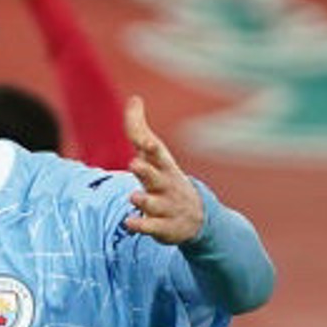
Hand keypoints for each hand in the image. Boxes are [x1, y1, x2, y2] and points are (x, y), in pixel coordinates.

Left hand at [120, 96, 205, 243]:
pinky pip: (152, 227)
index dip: (150, 148)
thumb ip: (140, 130)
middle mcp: (165, 185)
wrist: (196, 217)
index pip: (157, 154)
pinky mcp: (162, 227)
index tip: (144, 141)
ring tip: (133, 197)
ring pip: (154, 204)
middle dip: (146, 171)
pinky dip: (142, 225)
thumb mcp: (156, 155)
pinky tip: (130, 222)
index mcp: (163, 166)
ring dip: (144, 201)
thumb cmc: (168, 179)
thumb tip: (134, 99)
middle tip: (134, 163)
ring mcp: (166, 206)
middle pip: (155, 176)